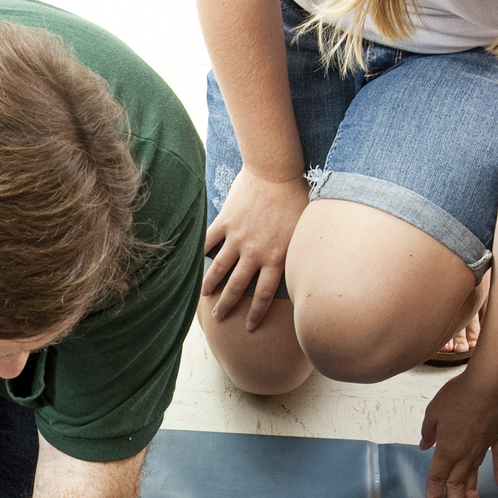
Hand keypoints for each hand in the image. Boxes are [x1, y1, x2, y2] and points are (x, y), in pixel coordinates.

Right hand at [200, 166, 311, 329]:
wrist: (275, 170)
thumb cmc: (297, 196)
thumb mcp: (304, 231)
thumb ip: (296, 252)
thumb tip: (299, 269)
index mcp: (276, 258)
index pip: (263, 295)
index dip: (256, 314)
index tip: (249, 327)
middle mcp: (255, 253)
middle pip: (237, 288)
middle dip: (227, 306)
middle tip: (220, 317)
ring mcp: (237, 238)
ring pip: (219, 269)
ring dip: (210, 285)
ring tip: (204, 295)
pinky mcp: (225, 221)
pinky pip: (209, 241)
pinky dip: (200, 252)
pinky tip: (194, 261)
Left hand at [418, 366, 497, 497]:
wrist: (489, 383)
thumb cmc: (459, 395)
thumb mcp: (434, 412)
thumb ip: (428, 432)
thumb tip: (425, 446)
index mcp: (447, 450)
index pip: (438, 479)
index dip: (435, 497)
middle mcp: (466, 454)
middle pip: (458, 485)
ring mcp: (484, 447)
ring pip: (476, 475)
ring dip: (474, 493)